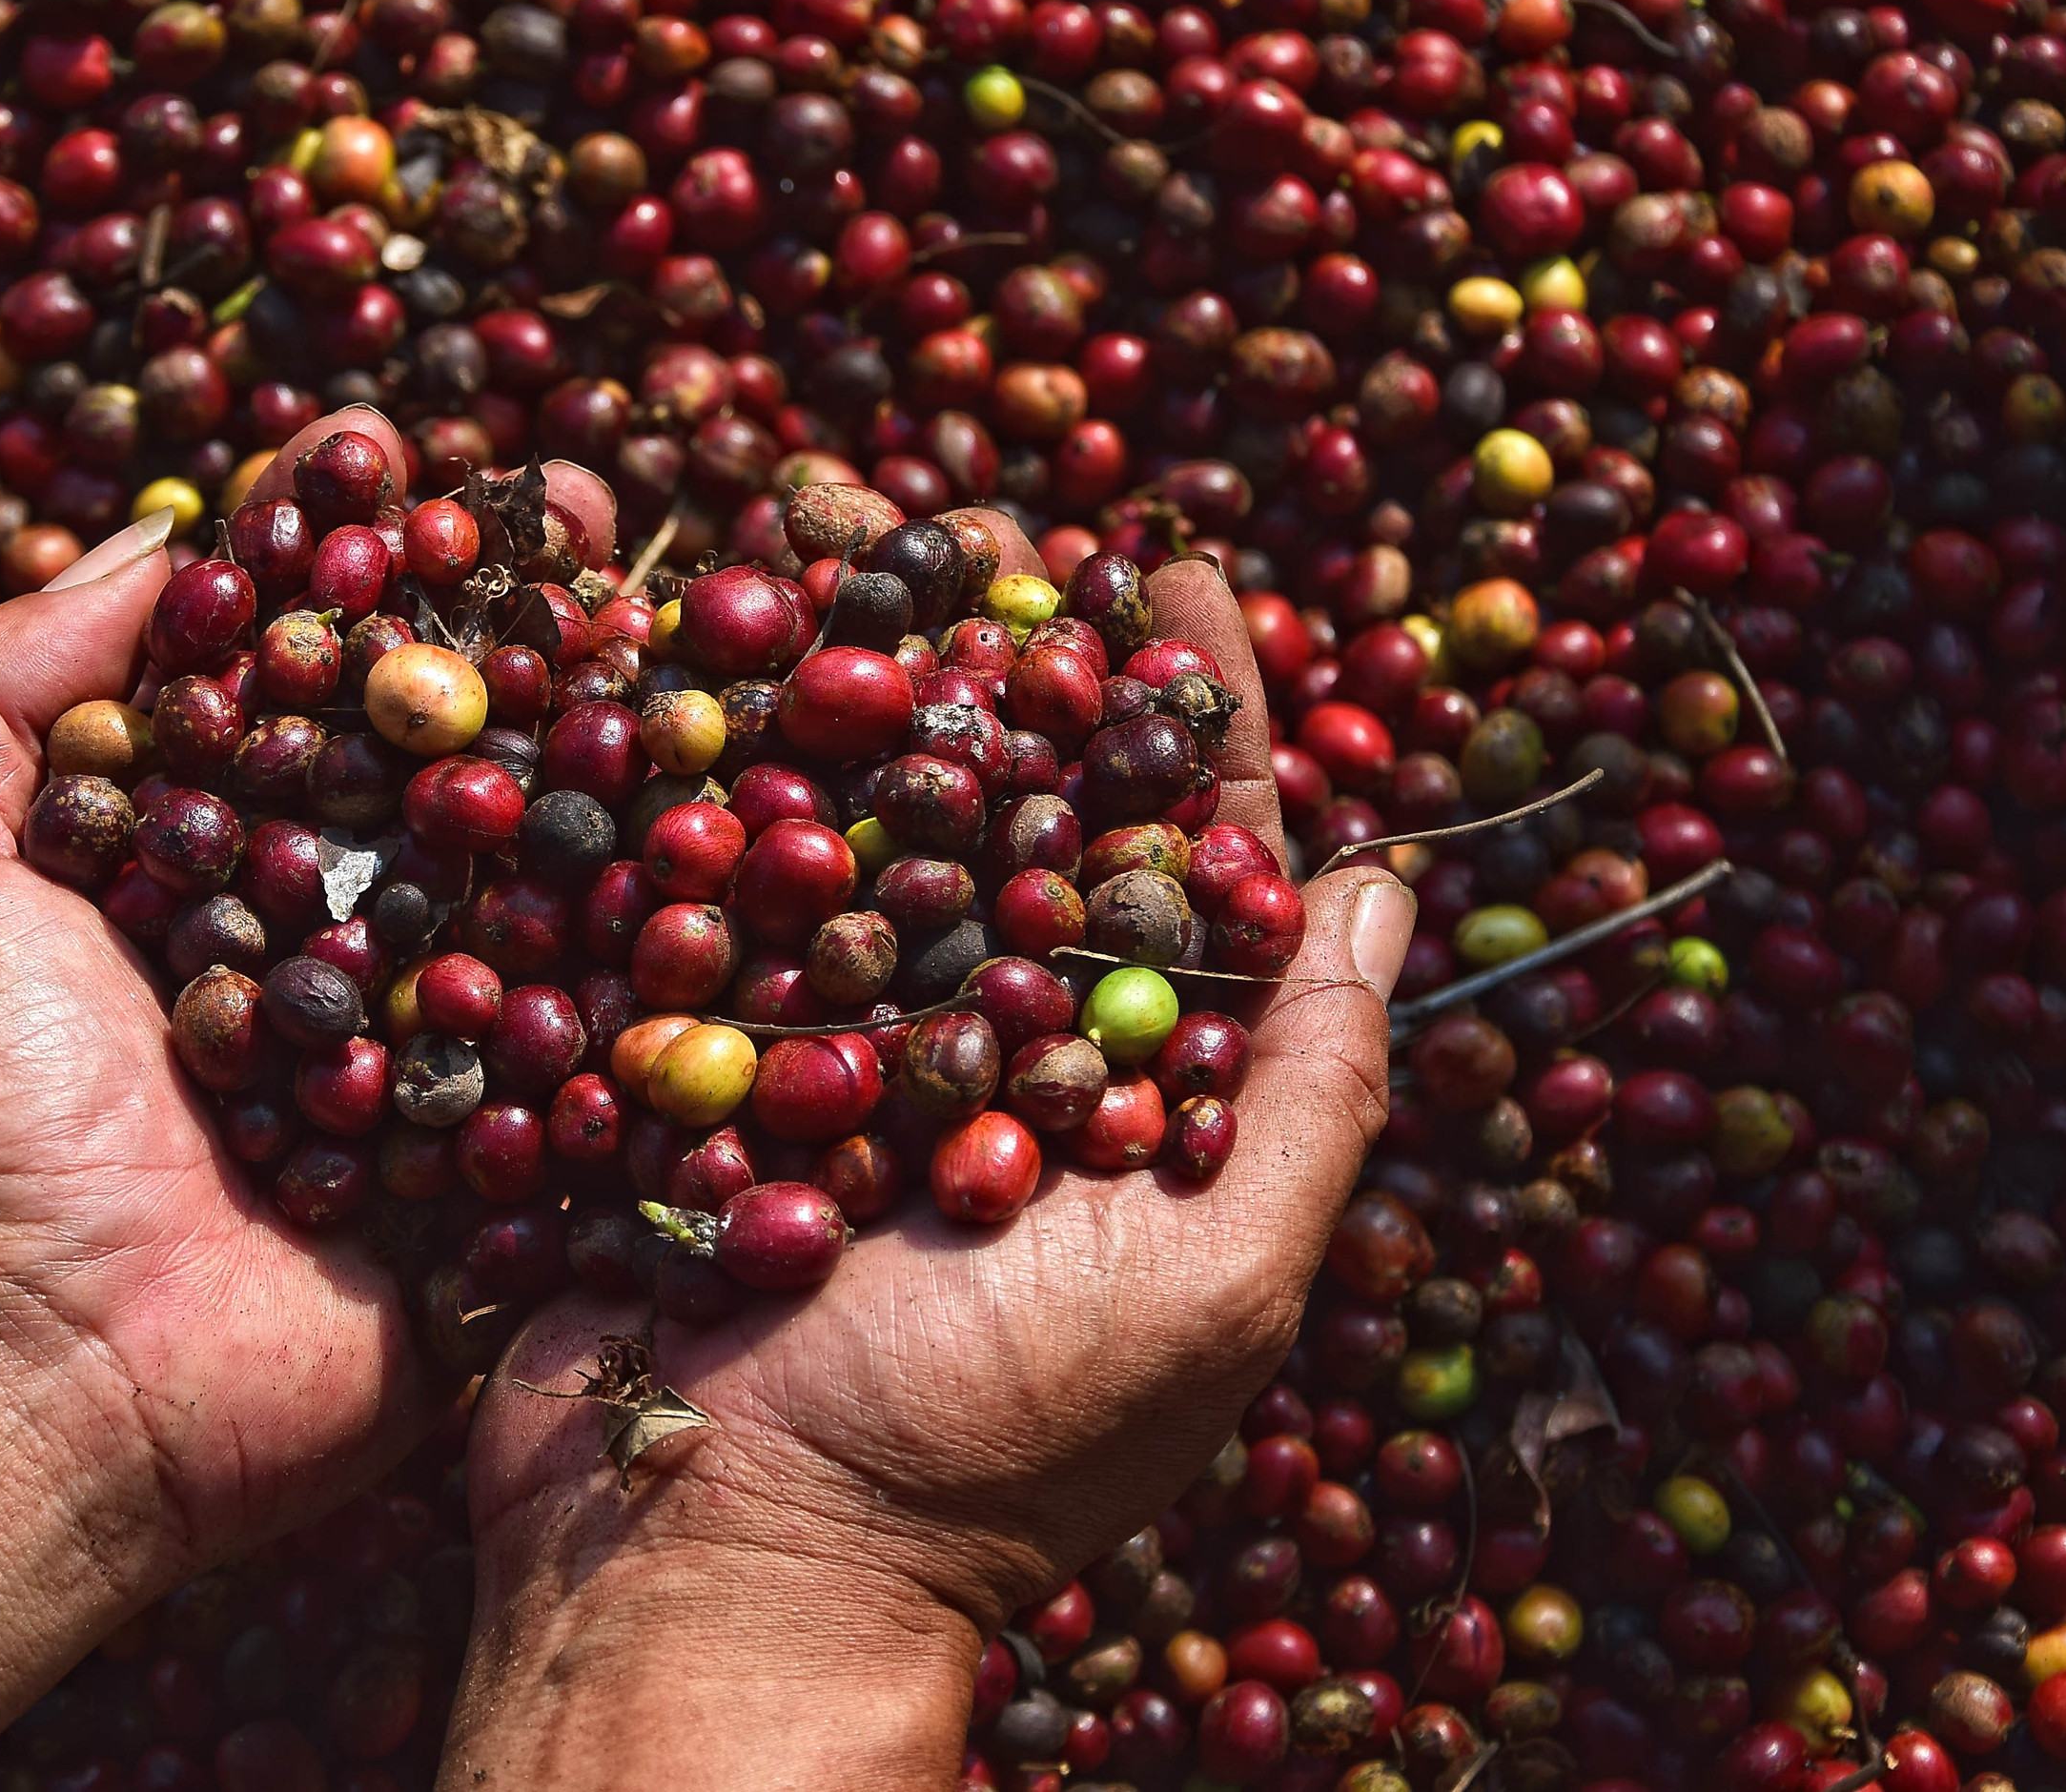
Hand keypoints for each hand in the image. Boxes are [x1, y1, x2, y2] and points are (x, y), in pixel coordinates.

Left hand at [0, 414, 613, 1791]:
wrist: (30, 1375)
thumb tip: (158, 540)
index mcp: (203, 858)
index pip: (292, 667)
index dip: (343, 549)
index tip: (389, 434)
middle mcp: (330, 933)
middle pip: (448, 742)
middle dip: (525, 617)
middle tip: (600, 504)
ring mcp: (433, 1046)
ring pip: (553, 872)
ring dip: (634, 748)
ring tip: (709, 623)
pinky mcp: (512, 1166)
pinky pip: (612, 1049)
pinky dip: (686, 952)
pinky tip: (772, 821)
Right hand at [441, 556, 1417, 1788]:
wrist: (714, 1564)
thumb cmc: (984, 1448)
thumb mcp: (1211, 1284)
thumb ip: (1308, 1089)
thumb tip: (1396, 885)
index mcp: (1120, 1082)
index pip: (1177, 852)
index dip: (1188, 704)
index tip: (1175, 564)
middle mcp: (973, 1043)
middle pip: (1000, 800)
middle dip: (988, 644)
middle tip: (965, 501)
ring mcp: (815, 1046)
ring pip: (839, 814)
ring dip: (831, 669)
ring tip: (813, 526)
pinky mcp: (669, 1060)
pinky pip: (687, 892)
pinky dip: (685, 772)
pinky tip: (671, 653)